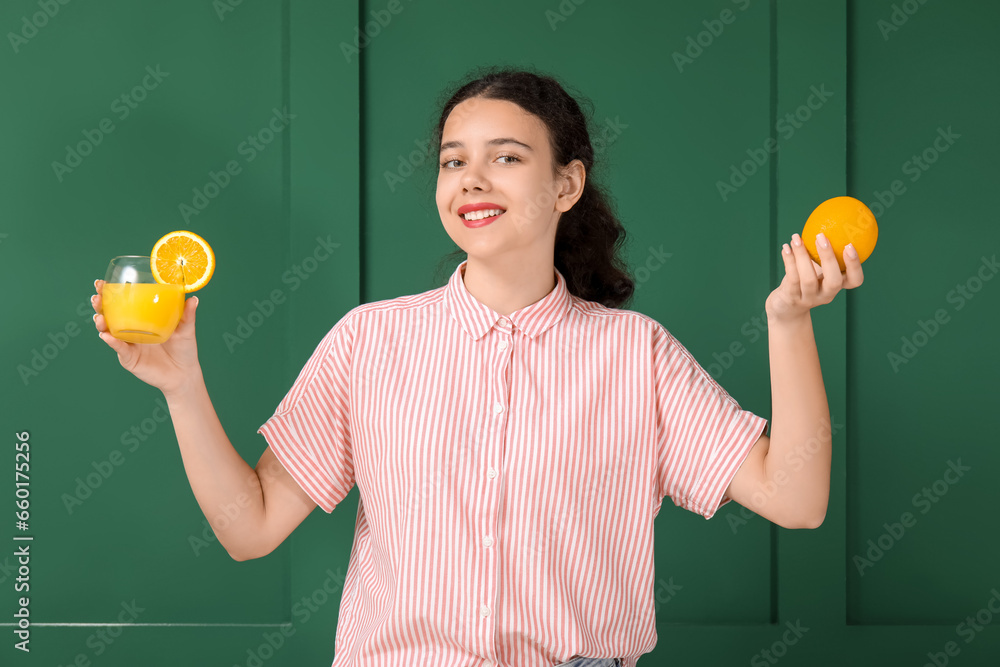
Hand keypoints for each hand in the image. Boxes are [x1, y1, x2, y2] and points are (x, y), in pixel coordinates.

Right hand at [92, 278, 203, 397]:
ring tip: (99, 317)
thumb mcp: (186, 330)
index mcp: (141, 319)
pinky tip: (106, 336)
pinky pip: (119, 349)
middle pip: (109, 315)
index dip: (109, 293)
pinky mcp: (129, 358)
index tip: (102, 283)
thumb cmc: (184, 349)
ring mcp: (128, 344)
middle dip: (99, 305)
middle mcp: (130, 330)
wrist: (183, 374)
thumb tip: (194, 298)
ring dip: (101, 323)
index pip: (122, 303)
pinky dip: (112, 342)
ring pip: (108, 331)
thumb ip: (187, 315)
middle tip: (96, 297)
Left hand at [765, 232, 863, 322]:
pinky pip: (791, 278)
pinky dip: (789, 261)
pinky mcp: (792, 299)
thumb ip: (825, 250)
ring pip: (808, 279)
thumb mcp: (818, 267)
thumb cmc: (805, 279)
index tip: (850, 245)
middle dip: (828, 258)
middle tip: (821, 237)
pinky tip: (786, 247)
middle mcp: (826, 295)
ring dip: (802, 255)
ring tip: (796, 237)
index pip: (855, 280)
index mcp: (838, 286)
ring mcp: (809, 298)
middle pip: (833, 281)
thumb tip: (832, 219)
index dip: (854, 265)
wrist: (786, 307)